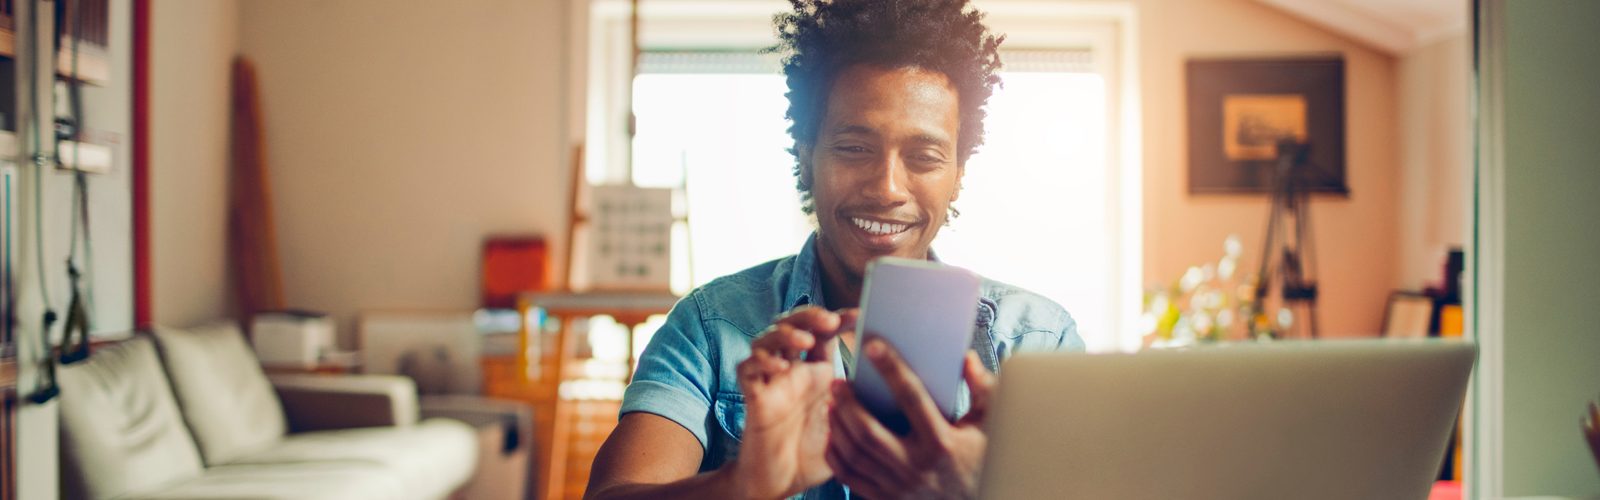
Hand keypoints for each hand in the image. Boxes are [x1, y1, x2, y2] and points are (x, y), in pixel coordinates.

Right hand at [731, 306, 856, 498]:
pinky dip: (760, 362)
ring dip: (784, 333)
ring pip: (766, 339)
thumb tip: (900, 387)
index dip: (840, 318)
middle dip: (809, 316)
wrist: (783, 484)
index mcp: (817, 373)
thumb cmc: (816, 455)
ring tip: (804, 341)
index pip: (825, 332)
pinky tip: (779, 367)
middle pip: (792, 325)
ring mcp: (771, 382)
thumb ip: (867, 406)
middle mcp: (793, 371)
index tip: (862, 315)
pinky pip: (746, 369)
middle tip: (829, 321)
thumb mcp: (850, 426)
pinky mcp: (753, 397)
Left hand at [825, 341, 993, 499]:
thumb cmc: (982, 460)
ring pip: (855, 453)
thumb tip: (965, 358)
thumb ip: (983, 389)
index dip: (891, 368)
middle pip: (868, 431)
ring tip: (834, 402)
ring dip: (838, 424)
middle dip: (848, 402)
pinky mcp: (885, 499)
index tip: (873, 345)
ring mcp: (898, 486)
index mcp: (942, 443)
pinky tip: (834, 432)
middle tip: (838, 380)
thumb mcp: (991, 425)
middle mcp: (917, 467)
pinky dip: (836, 453)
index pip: (911, 397)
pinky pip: (849, 476)